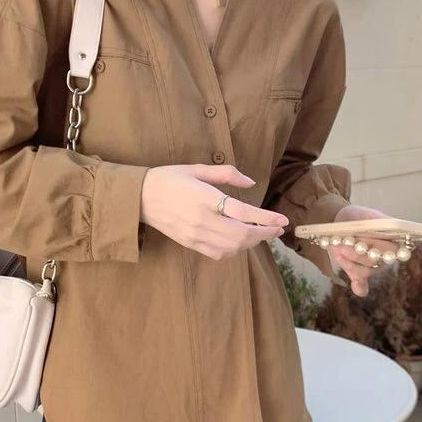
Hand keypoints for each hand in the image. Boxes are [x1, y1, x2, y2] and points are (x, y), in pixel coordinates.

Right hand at [140, 164, 288, 260]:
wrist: (139, 197)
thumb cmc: (168, 178)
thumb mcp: (197, 169)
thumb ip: (226, 174)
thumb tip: (251, 181)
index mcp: (205, 198)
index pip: (243, 213)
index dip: (267, 218)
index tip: (283, 220)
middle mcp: (202, 219)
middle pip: (242, 234)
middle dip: (264, 234)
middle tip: (277, 229)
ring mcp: (195, 235)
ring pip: (232, 247)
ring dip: (251, 243)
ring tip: (261, 234)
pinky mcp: (190, 243)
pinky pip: (218, 253)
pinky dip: (235, 250)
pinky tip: (241, 242)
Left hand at [329, 205, 394, 296]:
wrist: (338, 221)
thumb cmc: (358, 218)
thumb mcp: (369, 215)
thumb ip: (381, 222)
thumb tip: (389, 227)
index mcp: (392, 242)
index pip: (393, 250)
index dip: (379, 246)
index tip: (362, 239)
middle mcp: (384, 256)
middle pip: (376, 261)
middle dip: (358, 253)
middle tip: (344, 244)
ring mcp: (372, 266)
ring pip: (366, 270)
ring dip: (350, 261)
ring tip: (338, 248)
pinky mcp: (358, 273)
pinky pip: (362, 285)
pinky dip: (360, 288)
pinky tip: (357, 288)